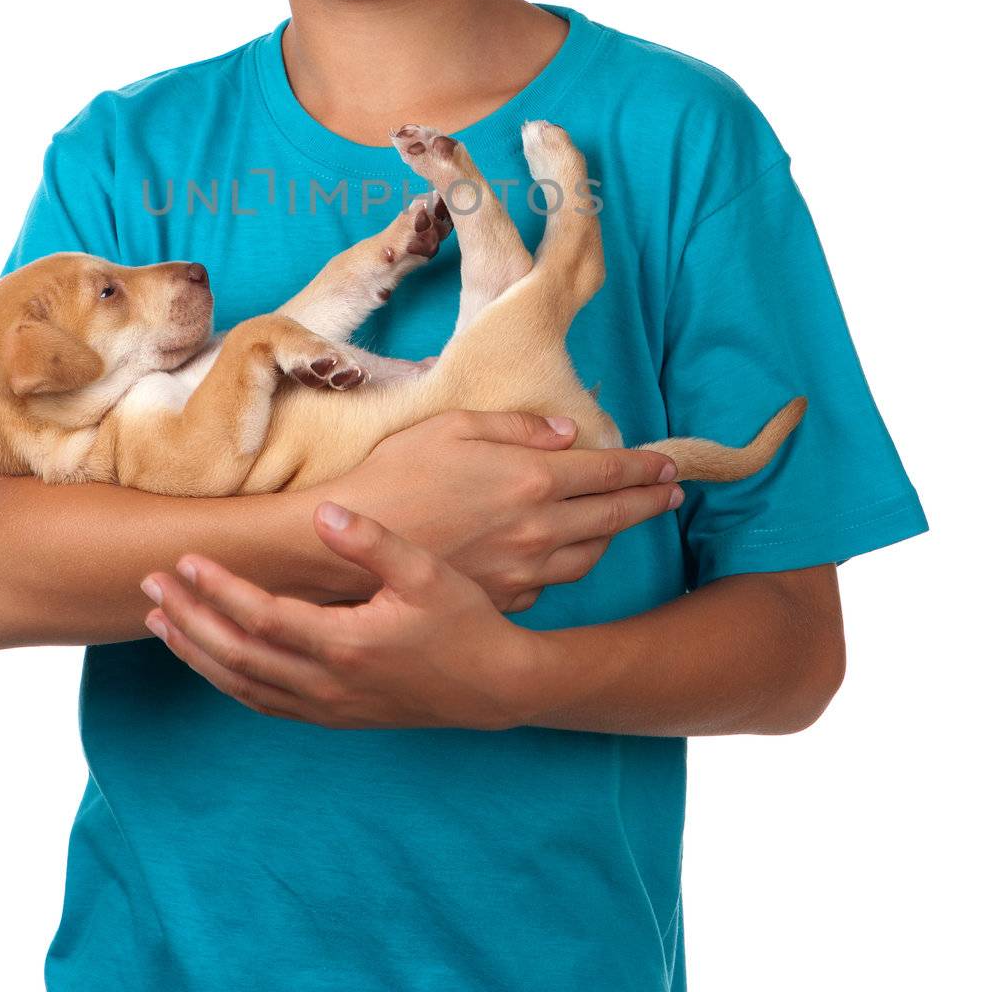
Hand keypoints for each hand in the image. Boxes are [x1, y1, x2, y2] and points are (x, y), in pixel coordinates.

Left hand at [140, 501, 535, 729]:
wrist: (494, 687)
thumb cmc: (463, 621)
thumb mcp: (425, 571)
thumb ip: (371, 541)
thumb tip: (321, 513)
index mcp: (344, 645)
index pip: (261, 617)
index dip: (218, 588)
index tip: (184, 559)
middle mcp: (326, 685)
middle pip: (236, 654)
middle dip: (188, 618)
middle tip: (149, 584)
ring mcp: (326, 708)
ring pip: (241, 685)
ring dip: (196, 652)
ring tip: (160, 620)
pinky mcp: (333, 717)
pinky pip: (263, 703)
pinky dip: (226, 679)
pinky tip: (209, 658)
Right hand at [312, 409, 681, 611]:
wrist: (351, 549)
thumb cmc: (396, 474)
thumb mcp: (453, 426)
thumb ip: (517, 428)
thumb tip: (567, 432)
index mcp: (532, 477)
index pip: (610, 470)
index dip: (645, 466)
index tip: (669, 464)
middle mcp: (540, 527)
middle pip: (615, 515)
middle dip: (650, 501)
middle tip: (672, 493)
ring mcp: (526, 569)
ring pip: (591, 555)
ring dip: (614, 535)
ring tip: (623, 521)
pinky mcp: (506, 597)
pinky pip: (553, 581)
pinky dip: (568, 563)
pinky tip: (565, 552)